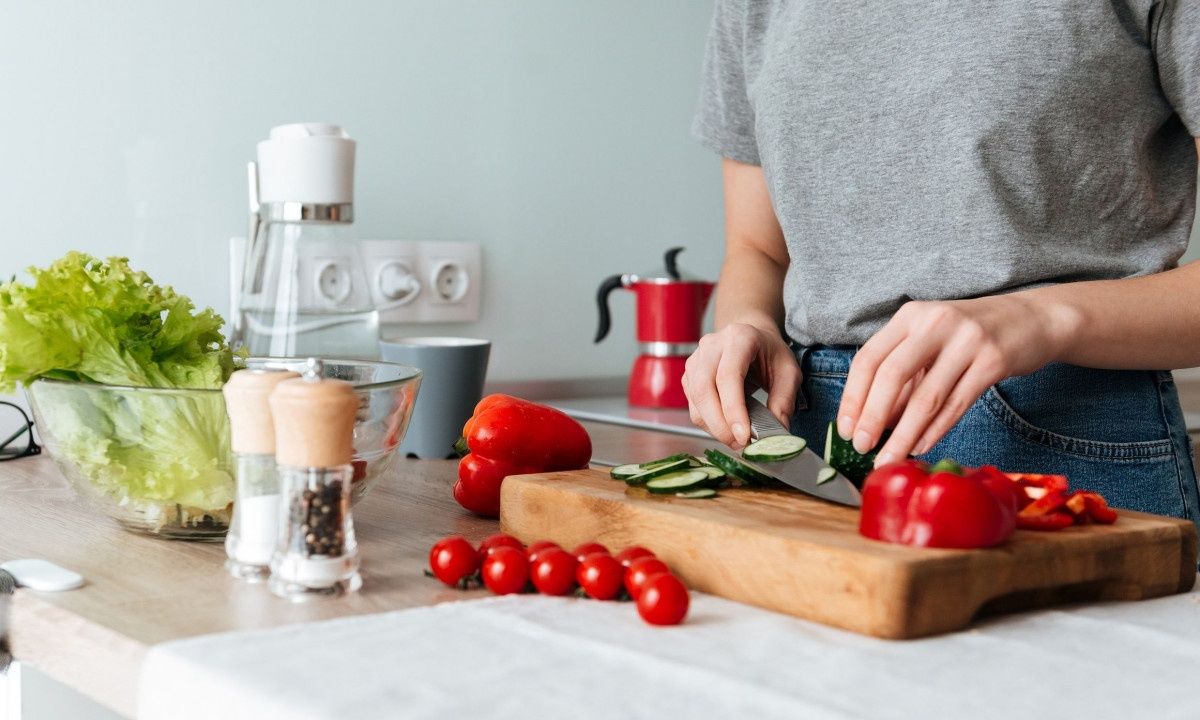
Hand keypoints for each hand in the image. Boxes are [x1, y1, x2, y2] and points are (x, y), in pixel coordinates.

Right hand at [682, 323, 801, 448]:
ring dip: (713, 426)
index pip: (728, 376)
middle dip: (719, 424)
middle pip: (704, 389)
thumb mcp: (789, 372)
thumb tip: (776, 432)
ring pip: (695, 400)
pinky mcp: (689, 375)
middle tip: (739, 444)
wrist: (751, 337)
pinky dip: (708, 423)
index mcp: (739, 338)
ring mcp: (696, 360)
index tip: (744, 436)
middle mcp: (711, 346)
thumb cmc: (769, 352)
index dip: (733, 409)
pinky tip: (726, 427)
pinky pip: (693, 405)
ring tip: (736, 439)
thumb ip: (784, 400)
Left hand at [837, 294, 1072, 465]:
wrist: (1032, 318)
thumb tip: (871, 421)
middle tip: (861, 447)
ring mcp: (967, 340)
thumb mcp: (929, 344)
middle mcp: (934, 322)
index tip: (845, 429)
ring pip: (927, 397)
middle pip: (892, 375)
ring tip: (889, 458)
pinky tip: (920, 447)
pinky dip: (936, 430)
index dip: (853, 397)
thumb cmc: (970, 336)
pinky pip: (957, 403)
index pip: (869, 358)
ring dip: (904, 434)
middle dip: (872, 416)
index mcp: (910, 316)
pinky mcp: (994, 360)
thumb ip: (902, 378)